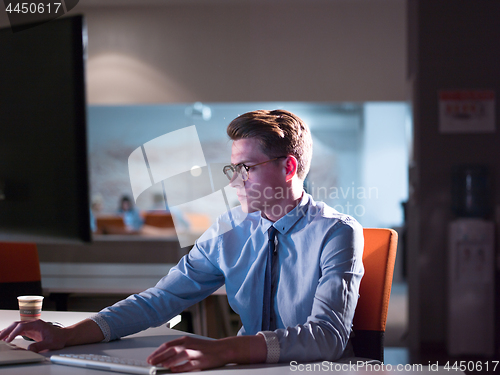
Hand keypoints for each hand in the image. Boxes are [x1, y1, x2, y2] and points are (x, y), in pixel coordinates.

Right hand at [0, 319, 65, 351]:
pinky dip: (11, 334)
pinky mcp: (30, 330)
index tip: (8, 340)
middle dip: (6, 330)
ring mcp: (31, 326)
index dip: (13, 333)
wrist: (63, 336)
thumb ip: (40, 346)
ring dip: (7, 331)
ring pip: (16, 326)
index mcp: (37, 324)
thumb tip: (30, 349)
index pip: (22, 326)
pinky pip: (18, 330)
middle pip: (16, 324)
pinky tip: (6, 338)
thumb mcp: (50, 343)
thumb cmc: (58, 338)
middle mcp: (33, 323)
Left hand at [147, 334, 266, 371]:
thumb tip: (164, 355)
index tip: (151, 357)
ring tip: (160, 366)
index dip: (158, 351)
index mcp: (186, 339)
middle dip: (159, 357)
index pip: (168, 345)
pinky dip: (179, 368)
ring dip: (167, 362)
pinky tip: (172, 370)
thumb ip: (179, 348)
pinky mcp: (201, 362)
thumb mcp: (191, 343)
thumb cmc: (206, 347)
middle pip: (171, 350)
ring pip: (178, 356)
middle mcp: (190, 345)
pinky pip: (187, 366)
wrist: (222, 349)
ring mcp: (195, 353)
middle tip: (151, 363)